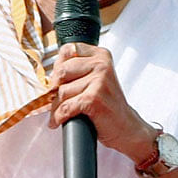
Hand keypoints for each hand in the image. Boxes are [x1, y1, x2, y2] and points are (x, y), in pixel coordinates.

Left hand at [48, 42, 155, 161]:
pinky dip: (59, 117)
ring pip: (61, 91)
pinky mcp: (94, 98)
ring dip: (56, 106)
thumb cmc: (108, 104)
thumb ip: (77, 69)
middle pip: (61, 71)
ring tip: (61, 112)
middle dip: (55, 88)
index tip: (58, 79)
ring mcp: (99, 81)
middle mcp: (101, 65)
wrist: (126, 126)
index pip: (68, 50)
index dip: (58, 65)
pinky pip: (65, 107)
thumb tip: (50, 75)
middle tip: (57, 98)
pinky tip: (59, 120)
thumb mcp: (96, 78)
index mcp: (100, 55)